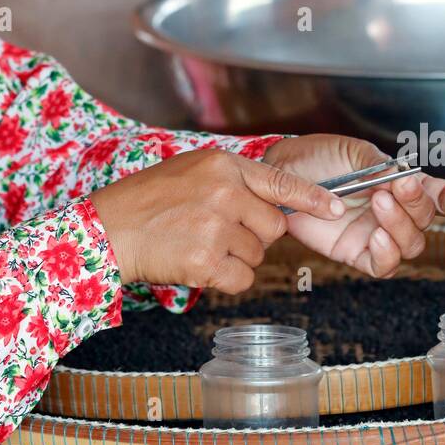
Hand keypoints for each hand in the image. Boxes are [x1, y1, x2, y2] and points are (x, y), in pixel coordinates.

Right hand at [90, 144, 348, 294]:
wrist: (107, 230)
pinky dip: (224, 279)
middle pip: (272, 226)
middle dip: (254, 236)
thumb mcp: (190, 171)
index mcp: (221, 165)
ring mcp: (216, 226)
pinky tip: (196, 264)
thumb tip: (269, 201)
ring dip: (234, 258)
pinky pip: (241, 279)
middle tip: (217, 232)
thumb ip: (230, 180)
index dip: (313, 198)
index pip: (281, 181)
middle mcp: (223, 192)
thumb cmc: (145, 202)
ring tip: (197, 244)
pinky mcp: (206, 260)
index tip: (338, 207)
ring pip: (256, 255)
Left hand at [261, 134, 444, 277]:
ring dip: (400, 225)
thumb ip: (379, 165)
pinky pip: (383, 265)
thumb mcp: (352, 151)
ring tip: (378, 204)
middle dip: (416, 203)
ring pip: (410, 243)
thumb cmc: (318, 157)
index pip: (437, 194)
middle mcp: (395, 211)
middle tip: (396, 186)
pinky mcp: (356, 253)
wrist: (282, 173)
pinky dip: (387, 254)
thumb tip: (402, 178)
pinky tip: (377, 236)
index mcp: (400, 183)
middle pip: (426, 219)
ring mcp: (377, 234)